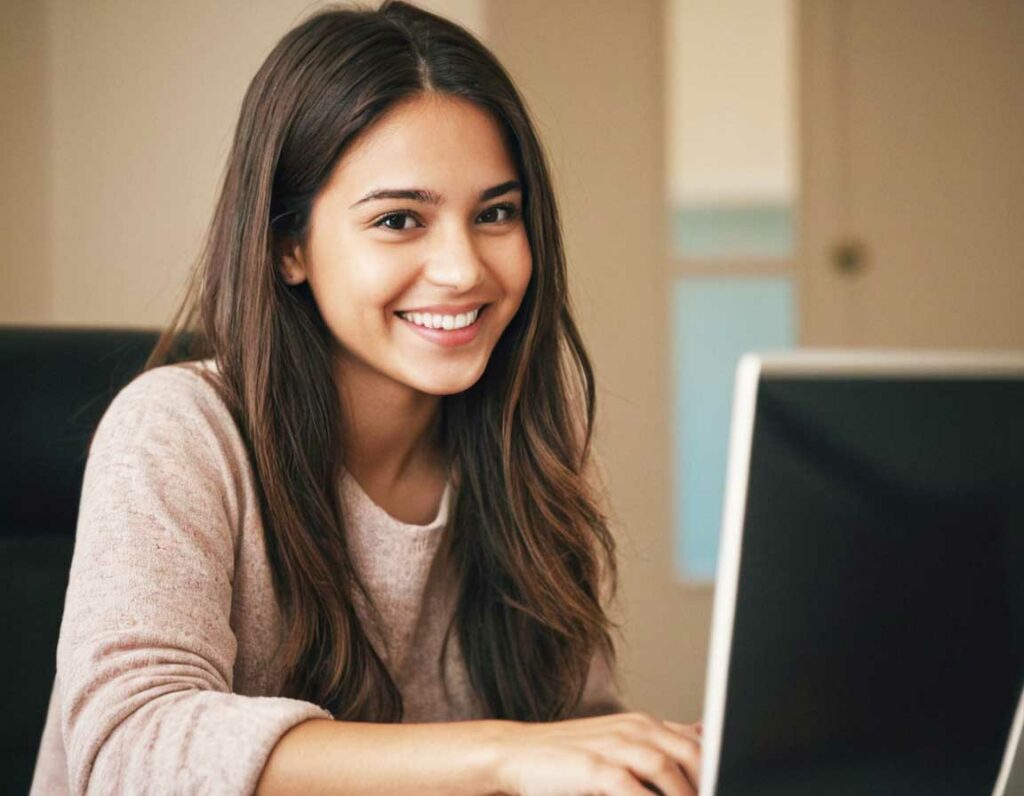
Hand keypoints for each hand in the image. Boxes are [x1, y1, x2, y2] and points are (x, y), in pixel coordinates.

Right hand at [493, 711, 701, 795]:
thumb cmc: (569, 756)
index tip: (727, 785)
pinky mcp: (594, 767)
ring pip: (666, 769)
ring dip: (683, 794)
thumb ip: (658, 745)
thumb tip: (703, 738)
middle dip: (706, 781)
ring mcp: (613, 745)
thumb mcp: (618, 743)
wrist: (517, 753)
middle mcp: (633, 729)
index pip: (697, 743)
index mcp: (644, 724)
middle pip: (690, 753)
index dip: (717, 767)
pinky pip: (632, 789)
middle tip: (716, 795)